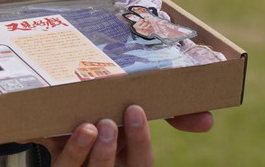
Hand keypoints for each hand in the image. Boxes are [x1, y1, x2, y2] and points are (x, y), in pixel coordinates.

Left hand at [33, 106, 212, 165]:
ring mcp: (80, 166)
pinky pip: (59, 163)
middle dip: (110, 151)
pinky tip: (57, 130)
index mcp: (128, 158)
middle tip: (109, 122)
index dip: (139, 141)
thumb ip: (175, 114)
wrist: (69, 105)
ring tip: (87, 127)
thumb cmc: (114, 107)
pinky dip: (60, 147)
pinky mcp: (57, 160)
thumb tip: (207, 120)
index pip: (140, 163)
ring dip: (84, 151)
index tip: (135, 110)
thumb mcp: (137, 110)